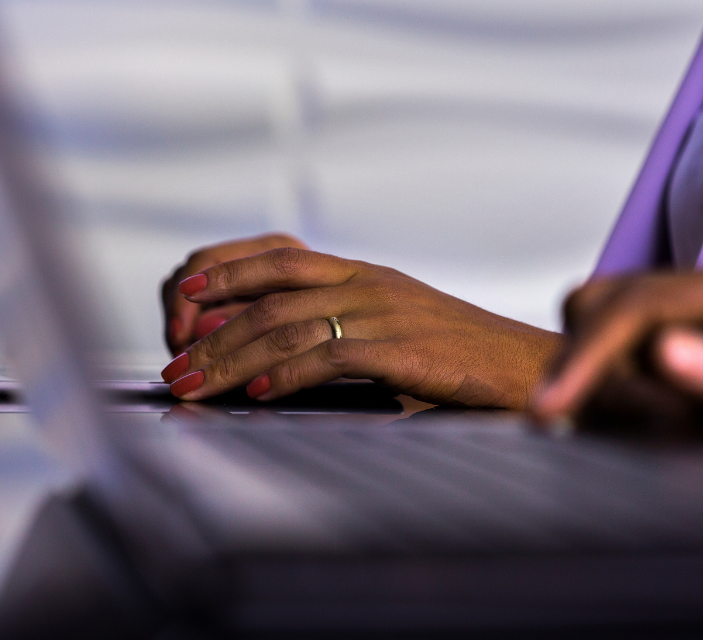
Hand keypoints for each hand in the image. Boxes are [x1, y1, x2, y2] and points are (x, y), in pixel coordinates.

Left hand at [159, 247, 561, 407]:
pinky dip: (289, 375)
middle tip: (176, 366)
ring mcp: (385, 312)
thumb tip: (276, 358)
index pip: (279, 259)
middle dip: (213, 333)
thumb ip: (341, 328)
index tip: (184, 295)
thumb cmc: (457, 354)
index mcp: (363, 273)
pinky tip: (260, 394)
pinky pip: (332, 356)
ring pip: (288, 328)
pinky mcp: (404, 348)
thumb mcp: (395, 325)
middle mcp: (367, 283)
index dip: (226, 273)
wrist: (526, 364)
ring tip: (195, 386)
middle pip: (269, 298)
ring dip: (232, 359)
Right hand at [532, 257, 702, 427]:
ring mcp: (698, 321)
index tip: (550, 410)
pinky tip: (669, 428)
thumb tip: (668, 355)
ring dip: (612, 389)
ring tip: (677, 433)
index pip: (635, 305)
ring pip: (604, 337)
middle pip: (601, 307)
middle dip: (594, 368)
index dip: (585, 356)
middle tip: (649, 430)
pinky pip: (626, 366)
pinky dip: (624, 398)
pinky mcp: (690, 351)